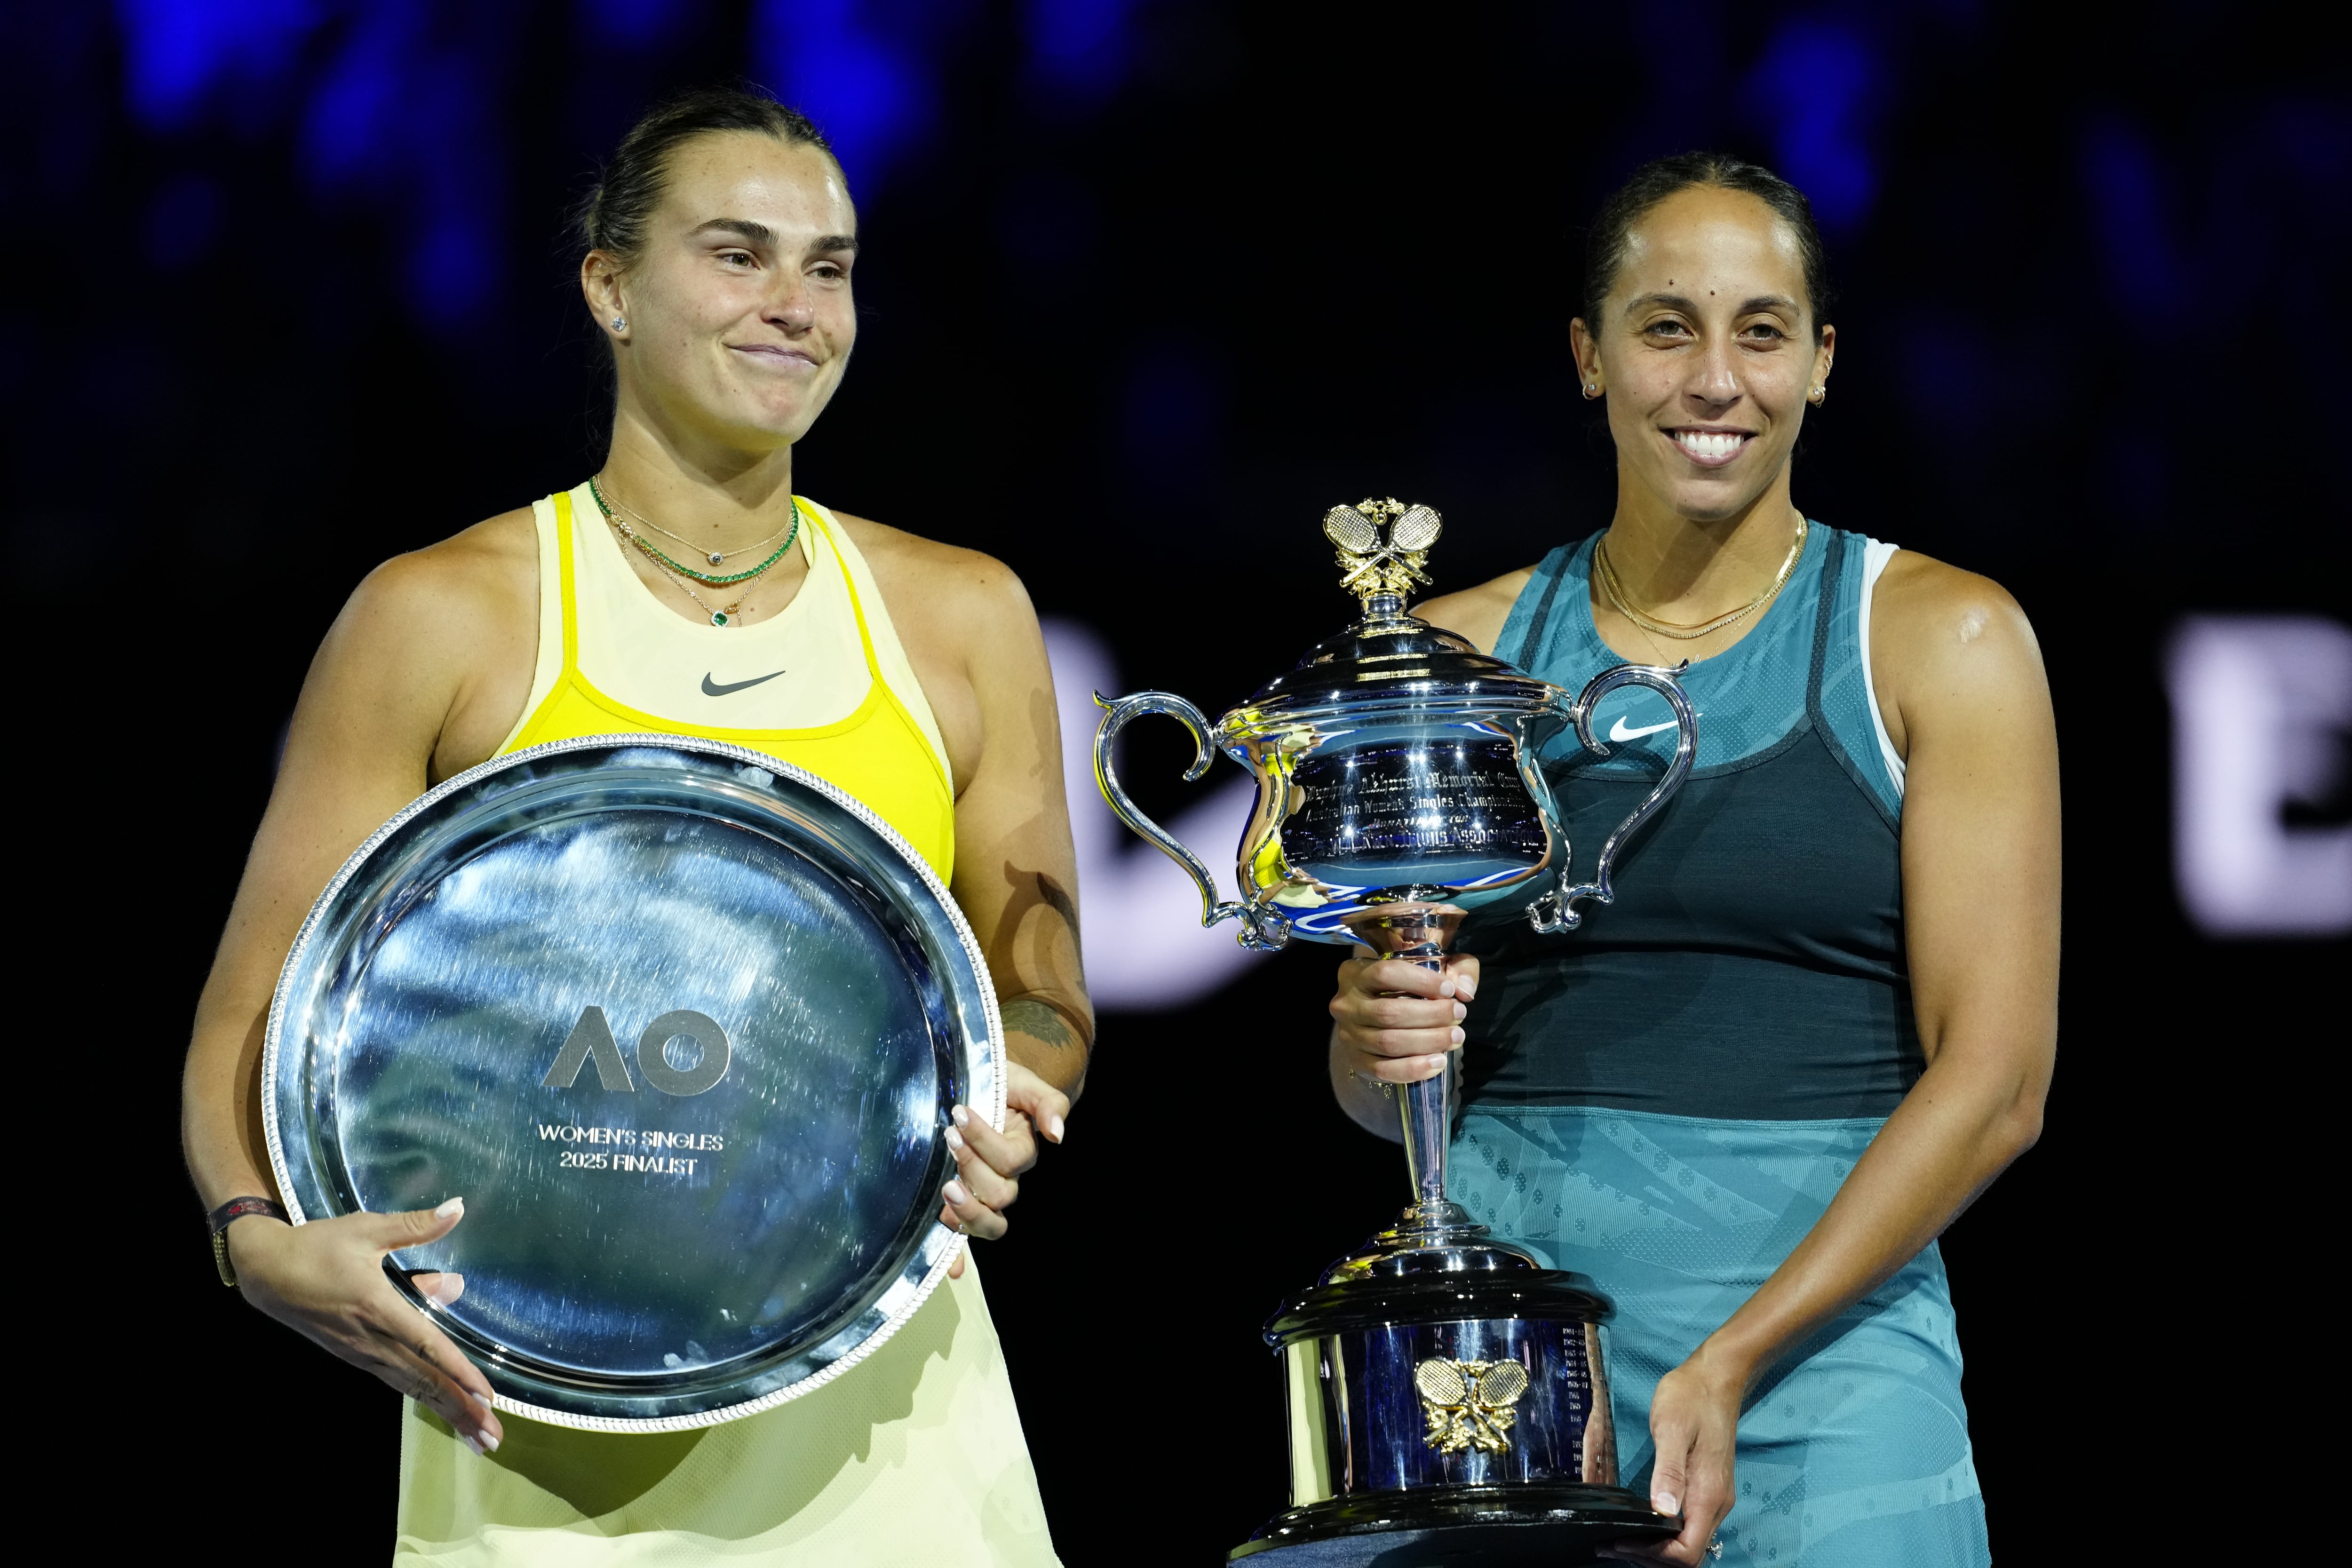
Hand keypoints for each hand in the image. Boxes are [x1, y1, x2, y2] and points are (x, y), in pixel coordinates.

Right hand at [228, 1198, 503, 1452]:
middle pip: (424, 1380)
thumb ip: (415, 1225)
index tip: (486, 1393)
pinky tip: (444, 1410)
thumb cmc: (318, 1246)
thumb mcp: (367, 1228)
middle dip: (460, 1409)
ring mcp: (361, 1353)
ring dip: (446, 1412)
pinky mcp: (355, 1356)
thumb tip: (458, 1209)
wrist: (266, 1273)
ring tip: (477, 1437)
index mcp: (377, 1307)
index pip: (427, 1345)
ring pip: (412, 1387)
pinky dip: (424, 1398)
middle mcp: (371, 1339)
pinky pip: (397, 1381)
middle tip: (493, 1439)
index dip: (458, 1370)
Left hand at [937, 1061, 1069, 1278]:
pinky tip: (955, 1269)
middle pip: (999, 1195)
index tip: (960, 1112)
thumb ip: (1049, 1104)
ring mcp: (982, 1195)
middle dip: (973, 1169)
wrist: (980, 1087)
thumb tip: (1057, 1136)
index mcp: (1021, 1151)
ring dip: (966, 1211)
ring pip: (988, 1221)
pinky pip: (964, 1238)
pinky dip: (959, 1258)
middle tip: (950, 1140)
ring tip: (945, 1186)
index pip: (1010, 1159)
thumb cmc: (1002, 1083)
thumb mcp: (1025, 1084)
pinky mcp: (960, 1202)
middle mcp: (1005, 1179)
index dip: (984, 1140)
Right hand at [1329, 947, 1479, 1086]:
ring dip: (1427, 1042)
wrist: (1381, 1013)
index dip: (1420, 982)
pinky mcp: (1357, 1061)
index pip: (1385, 974)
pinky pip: (1384, 1070)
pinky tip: (1438, 1062)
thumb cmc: (1409, 984)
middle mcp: (1345, 1004)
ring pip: (1388, 1043)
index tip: (1449, 989)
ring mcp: (1348, 1035)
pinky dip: (1413, 1069)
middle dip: (1430, 1015)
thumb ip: (1457, 968)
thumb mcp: (1433, 965)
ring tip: (1456, 1037)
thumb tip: (1465, 990)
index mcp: (1355, 972)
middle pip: (1388, 1012)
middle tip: (1459, 1014)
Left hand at [1601, 1348, 1742, 1563]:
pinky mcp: (1709, 1488)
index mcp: (1708, 1494)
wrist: (1716, 1378)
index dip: (1654, 1554)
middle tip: (1612, 1543)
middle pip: (1689, 1554)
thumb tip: (1661, 1510)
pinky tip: (1644, 1524)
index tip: (1620, 1540)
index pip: (1687, 1551)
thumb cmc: (1690, 1398)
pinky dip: (1666, 1535)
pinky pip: (1690, 1527)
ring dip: (1657, 1549)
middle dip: (1651, 1556)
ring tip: (1622, 1538)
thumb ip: (1668, 1471)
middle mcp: (1716, 1503)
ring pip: (1689, 1543)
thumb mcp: (1672, 1429)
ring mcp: (1715, 1497)